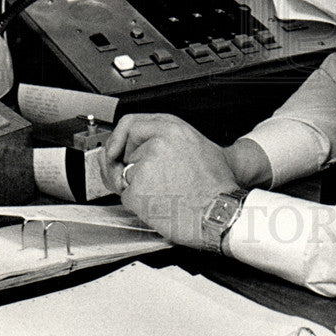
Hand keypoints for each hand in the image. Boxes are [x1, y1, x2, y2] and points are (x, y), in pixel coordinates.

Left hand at [100, 113, 239, 247]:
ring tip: (165, 193)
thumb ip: (168, 139)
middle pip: (125, 150)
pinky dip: (138, 204)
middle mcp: (157, 143)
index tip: (115, 148)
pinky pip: (126, 196)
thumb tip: (140, 146)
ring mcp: (145, 166)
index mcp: (173, 129)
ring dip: (137, 186)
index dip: (120, 137)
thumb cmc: (215, 185)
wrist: (220, 212)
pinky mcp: (137, 190)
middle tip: (143, 178)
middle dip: (126, 165)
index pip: (132, 123)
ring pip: (126, 175)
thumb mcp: (198, 146)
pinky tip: (160, 204)